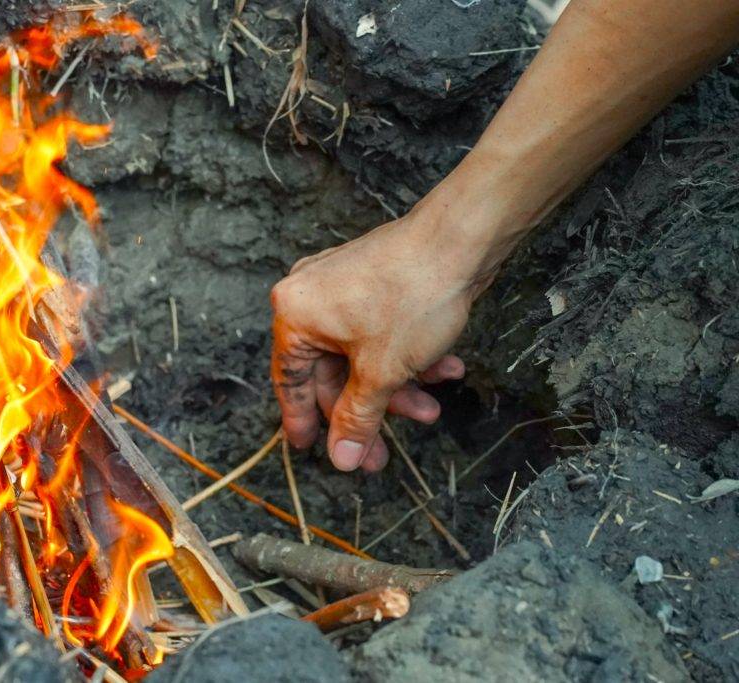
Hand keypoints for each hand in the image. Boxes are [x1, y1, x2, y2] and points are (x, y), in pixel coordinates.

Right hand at [270, 198, 489, 471]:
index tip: (308, 446)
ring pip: (362, 355)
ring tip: (430, 409)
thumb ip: (358, 418)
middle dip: (367, 411)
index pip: (290, 380)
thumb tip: (342, 457)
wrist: (460, 239)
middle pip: (332, 372)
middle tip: (381, 453)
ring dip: (396, 387)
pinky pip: (380, 333)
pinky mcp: (374, 282)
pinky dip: (407, 356)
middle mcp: (311, 297)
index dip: (302, 419)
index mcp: (295, 315)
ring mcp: (343, 286)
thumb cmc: (412, 295)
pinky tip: (445, 369)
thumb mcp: (382, 372)